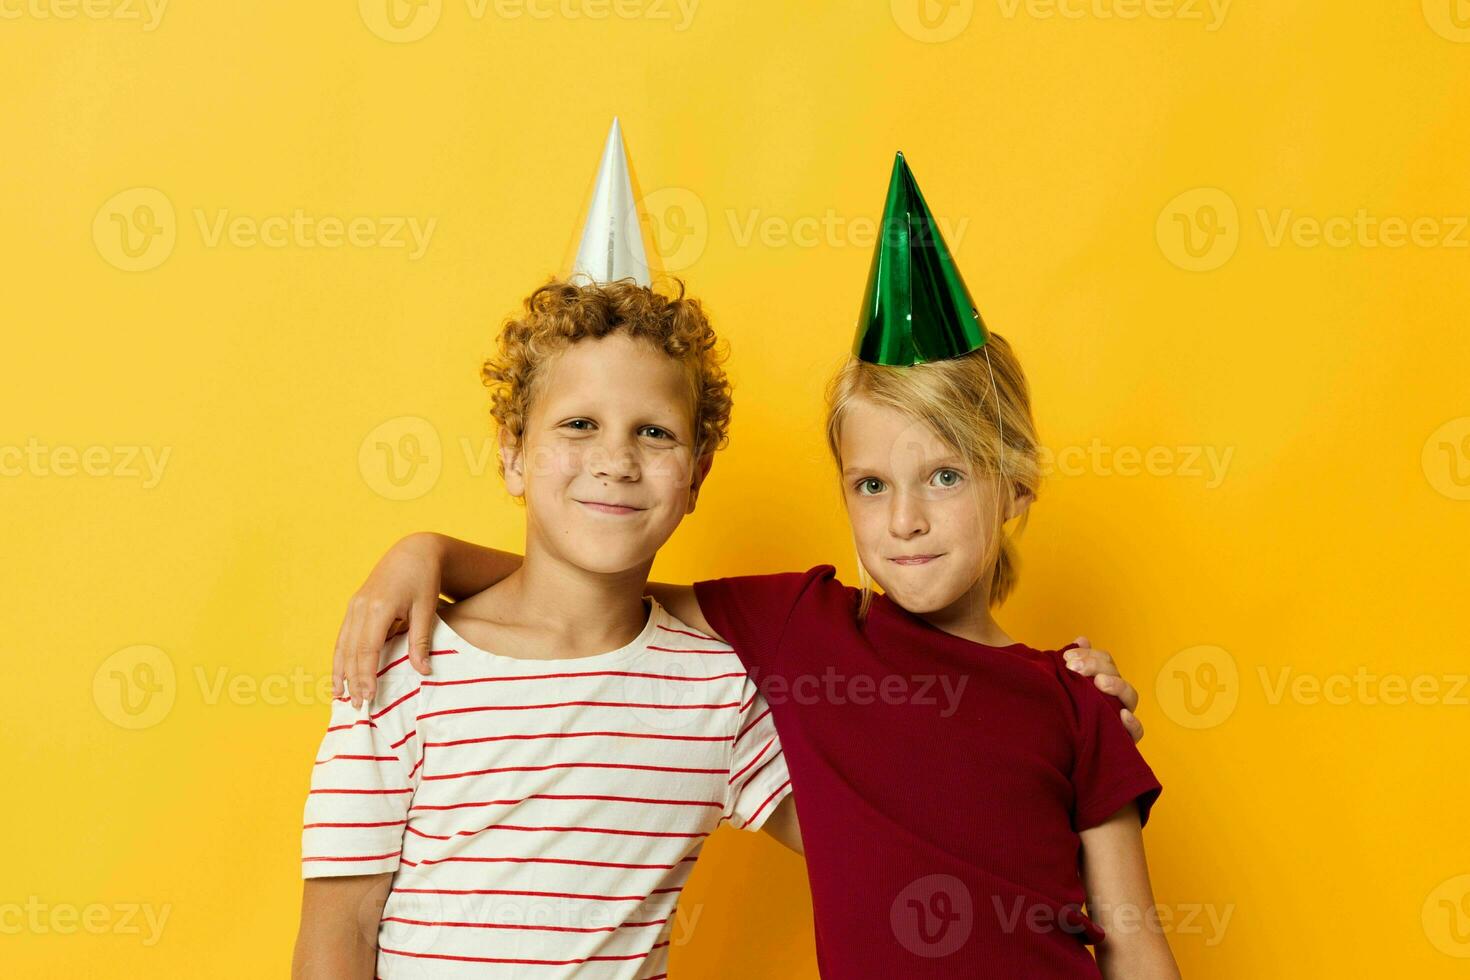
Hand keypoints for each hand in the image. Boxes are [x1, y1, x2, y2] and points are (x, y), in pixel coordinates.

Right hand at [333, 533, 443, 707]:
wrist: (413, 552)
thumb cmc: (424, 579)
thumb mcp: (427, 608)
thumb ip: (421, 640)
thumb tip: (423, 672)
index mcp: (378, 607)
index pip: (367, 649)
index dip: (366, 675)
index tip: (369, 697)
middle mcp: (361, 607)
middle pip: (351, 651)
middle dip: (352, 680)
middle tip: (357, 706)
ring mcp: (354, 606)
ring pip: (342, 645)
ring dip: (340, 672)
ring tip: (341, 697)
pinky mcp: (354, 607)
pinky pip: (343, 637)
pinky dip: (340, 657)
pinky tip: (340, 675)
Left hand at [1064, 636, 1143, 742]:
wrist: (1057, 753)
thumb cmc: (1062, 715)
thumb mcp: (1063, 688)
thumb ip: (1072, 663)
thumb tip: (1082, 639)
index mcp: (1101, 682)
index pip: (1105, 661)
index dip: (1090, 655)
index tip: (1067, 657)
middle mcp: (1113, 697)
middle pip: (1116, 673)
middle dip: (1096, 665)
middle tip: (1074, 668)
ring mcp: (1119, 717)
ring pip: (1130, 696)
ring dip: (1117, 686)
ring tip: (1099, 683)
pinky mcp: (1122, 739)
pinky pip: (1136, 732)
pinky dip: (1132, 723)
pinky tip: (1122, 715)